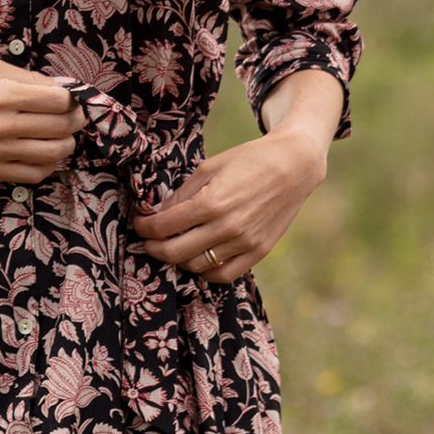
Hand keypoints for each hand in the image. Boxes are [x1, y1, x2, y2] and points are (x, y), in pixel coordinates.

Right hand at [0, 57, 84, 182]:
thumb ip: (28, 77)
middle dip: (76, 120)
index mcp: (3, 93)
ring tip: (62, 136)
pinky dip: (48, 165)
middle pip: (61, 126)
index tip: (70, 99)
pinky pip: (34, 174)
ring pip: (53, 152)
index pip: (59, 101)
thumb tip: (62, 87)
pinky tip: (45, 154)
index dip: (72, 99)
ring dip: (66, 144)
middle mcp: (1, 123)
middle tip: (74, 117)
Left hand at [133, 129, 327, 282]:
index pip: (164, 226)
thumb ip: (183, 193)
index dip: (145, 227)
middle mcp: (226, 227)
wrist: (294, 165)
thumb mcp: (210, 167)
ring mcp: (243, 242)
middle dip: (155, 248)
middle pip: (175, 252)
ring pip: (197, 266)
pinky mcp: (258, 251)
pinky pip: (225, 274)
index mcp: (210, 202)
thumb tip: (159, 212)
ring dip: (179, 260)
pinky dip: (207, 272)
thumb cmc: (250, 159)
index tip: (140, 223)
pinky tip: (200, 260)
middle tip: (149, 241)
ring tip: (174, 248)